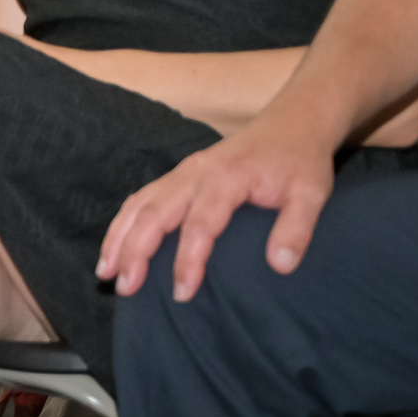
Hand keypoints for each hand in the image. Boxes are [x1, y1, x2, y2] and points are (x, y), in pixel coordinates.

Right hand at [94, 117, 337, 301]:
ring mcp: (182, 172)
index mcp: (226, 178)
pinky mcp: (178, 175)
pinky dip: (123, 223)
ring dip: (119, 238)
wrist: (291, 123)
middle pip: (154, 214)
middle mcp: (195, 173)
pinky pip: (141, 198)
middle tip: (125, 288)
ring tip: (105, 272)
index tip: (182, 293)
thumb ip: (296, 228)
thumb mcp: (312, 193)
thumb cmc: (300, 162)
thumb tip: (281, 266)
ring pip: (139, 205)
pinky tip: (114, 246)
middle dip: (135, 252)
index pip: (199, 225)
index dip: (187, 260)